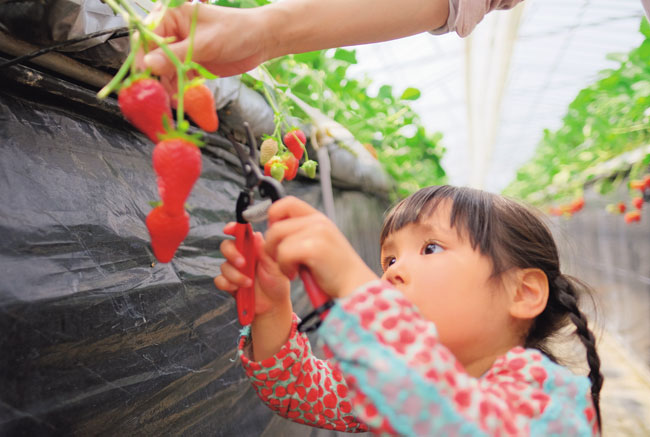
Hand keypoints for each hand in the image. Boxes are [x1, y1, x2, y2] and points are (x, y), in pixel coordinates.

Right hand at [138, 4, 269, 93]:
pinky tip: (178, 100)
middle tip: (156, 94)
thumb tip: (149, 64)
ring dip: (166, 87)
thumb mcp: (204, 43)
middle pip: (154, 57)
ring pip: (165, 71)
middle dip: (155, 76)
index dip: (142, 57)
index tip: (144, 76)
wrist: (261, 40)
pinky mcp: (193, 65)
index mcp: (172, 18)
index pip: (148, 38)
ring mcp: (183, 51)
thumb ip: (176, 55)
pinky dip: (178, 90)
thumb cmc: (236, 30)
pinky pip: (179, 79)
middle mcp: (174, 34)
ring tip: (169, 101)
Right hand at [214, 222, 290, 316]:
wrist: (273, 305)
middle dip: (232, 254)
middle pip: (226, 246)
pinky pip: (219, 280)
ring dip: (235, 275)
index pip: (241, 233)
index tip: (229, 229)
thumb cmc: (277, 283)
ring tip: (249, 283)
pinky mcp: (229, 283)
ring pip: (224, 265)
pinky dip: (228, 284)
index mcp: (254, 247)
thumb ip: (265, 251)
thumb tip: (256, 234)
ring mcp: (234, 269)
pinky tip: (238, 289)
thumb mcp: (275, 266)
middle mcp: (242, 256)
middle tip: (243, 264)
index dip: (233, 228)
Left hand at [265, 197, 377, 298]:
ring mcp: (318, 232)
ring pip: (277, 238)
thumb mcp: (316, 245)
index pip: (286, 203)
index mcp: (318, 219)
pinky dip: (285, 267)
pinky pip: (284, 252)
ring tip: (292, 269)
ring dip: (278, 259)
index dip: (273, 218)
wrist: (355, 287)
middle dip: (271, 246)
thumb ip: (297, 235)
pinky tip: (296, 274)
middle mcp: (318, 221)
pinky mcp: (315, 247)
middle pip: (276, 225)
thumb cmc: (334, 271)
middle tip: (282, 261)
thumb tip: (269, 232)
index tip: (276, 239)